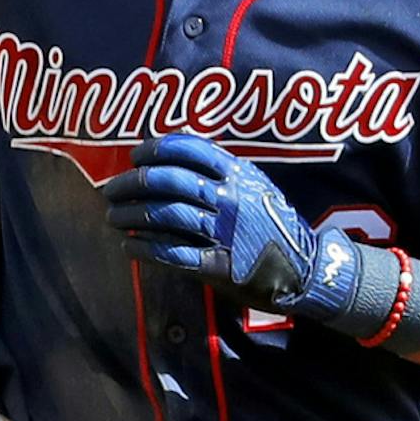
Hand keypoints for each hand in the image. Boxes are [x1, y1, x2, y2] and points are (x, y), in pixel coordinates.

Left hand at [102, 135, 361, 321]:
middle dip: (133, 183)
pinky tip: (129, 247)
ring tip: (113, 218)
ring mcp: (224, 233)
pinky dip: (145, 249)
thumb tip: (182, 159)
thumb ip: (226, 172)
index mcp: (239, 174)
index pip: (189, 150)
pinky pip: (173, 253)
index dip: (156, 150)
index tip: (135, 156)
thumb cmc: (276, 226)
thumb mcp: (258, 187)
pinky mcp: (219, 265)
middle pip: (170, 182)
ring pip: (165, 216)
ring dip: (131, 216)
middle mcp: (230, 199)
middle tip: (112, 189)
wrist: (306, 270)